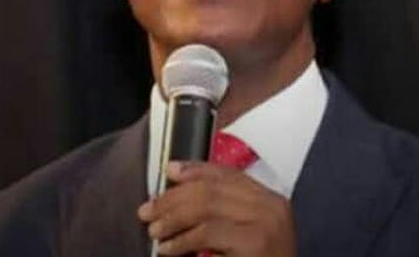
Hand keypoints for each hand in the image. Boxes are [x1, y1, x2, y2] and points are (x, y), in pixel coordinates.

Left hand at [138, 161, 297, 255]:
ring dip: (173, 217)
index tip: (168, 171)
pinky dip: (182, 240)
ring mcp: (264, 224)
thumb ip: (222, 209)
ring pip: (206, 206)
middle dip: (174, 197)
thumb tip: (178, 179)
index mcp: (270, 200)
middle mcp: (270, 206)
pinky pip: (207, 234)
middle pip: (213, 188)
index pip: (228, 174)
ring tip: (155, 230)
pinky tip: (168, 249)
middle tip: (149, 210)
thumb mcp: (245, 233)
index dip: (195, 170)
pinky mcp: (254, 244)